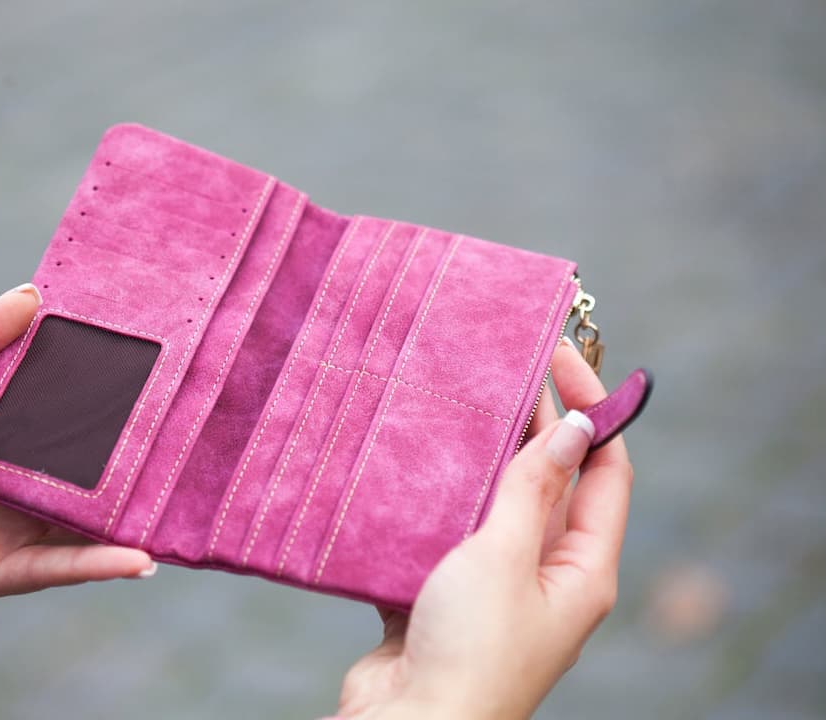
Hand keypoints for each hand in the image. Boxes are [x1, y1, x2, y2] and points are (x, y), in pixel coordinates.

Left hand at [0, 284, 153, 637]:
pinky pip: (54, 566)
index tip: (150, 356)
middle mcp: (3, 472)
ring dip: (127, 508)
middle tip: (190, 423)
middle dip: (130, 445)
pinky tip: (140, 557)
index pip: (55, 397)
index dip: (98, 381)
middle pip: (80, 458)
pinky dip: (97, 564)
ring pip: (80, 513)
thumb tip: (31, 296)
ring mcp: (1, 522)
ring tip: (182, 493)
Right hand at [335, 341, 633, 719]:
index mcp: (581, 569)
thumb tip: (576, 428)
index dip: (592, 409)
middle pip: (550, 482)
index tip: (558, 356)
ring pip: (493, 503)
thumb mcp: (504, 557)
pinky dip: (433, 498)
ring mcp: (494, 584)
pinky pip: (447, 530)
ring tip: (454, 403)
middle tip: (501, 367)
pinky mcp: (443, 593)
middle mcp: (545, 574)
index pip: (605, 470)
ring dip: (477, 458)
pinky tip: (410, 465)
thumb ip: (533, 490)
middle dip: (531, 425)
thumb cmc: (468, 651)